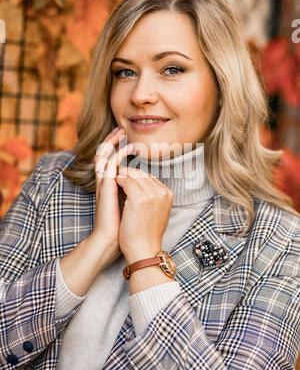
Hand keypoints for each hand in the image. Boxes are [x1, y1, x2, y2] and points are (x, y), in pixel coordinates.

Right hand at [92, 127, 134, 268]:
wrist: (113, 240)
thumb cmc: (124, 227)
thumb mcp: (132, 205)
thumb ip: (135, 194)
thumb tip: (147, 187)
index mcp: (112, 187)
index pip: (113, 163)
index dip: (119, 151)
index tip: (129, 142)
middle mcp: (106, 184)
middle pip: (106, 156)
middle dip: (113, 142)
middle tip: (120, 129)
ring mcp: (104, 185)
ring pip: (103, 157)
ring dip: (111, 143)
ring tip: (119, 131)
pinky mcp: (105, 187)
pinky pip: (108, 165)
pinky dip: (116, 154)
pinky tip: (125, 147)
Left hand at [115, 165, 173, 262]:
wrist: (143, 249)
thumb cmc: (146, 233)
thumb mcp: (157, 212)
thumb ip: (155, 197)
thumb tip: (145, 186)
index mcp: (168, 194)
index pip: (150, 177)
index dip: (136, 176)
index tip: (126, 178)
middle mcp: (162, 192)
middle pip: (142, 173)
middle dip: (128, 173)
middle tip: (117, 175)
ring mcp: (151, 194)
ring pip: (133, 175)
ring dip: (122, 176)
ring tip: (114, 180)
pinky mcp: (138, 197)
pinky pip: (125, 181)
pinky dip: (118, 181)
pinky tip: (113, 185)